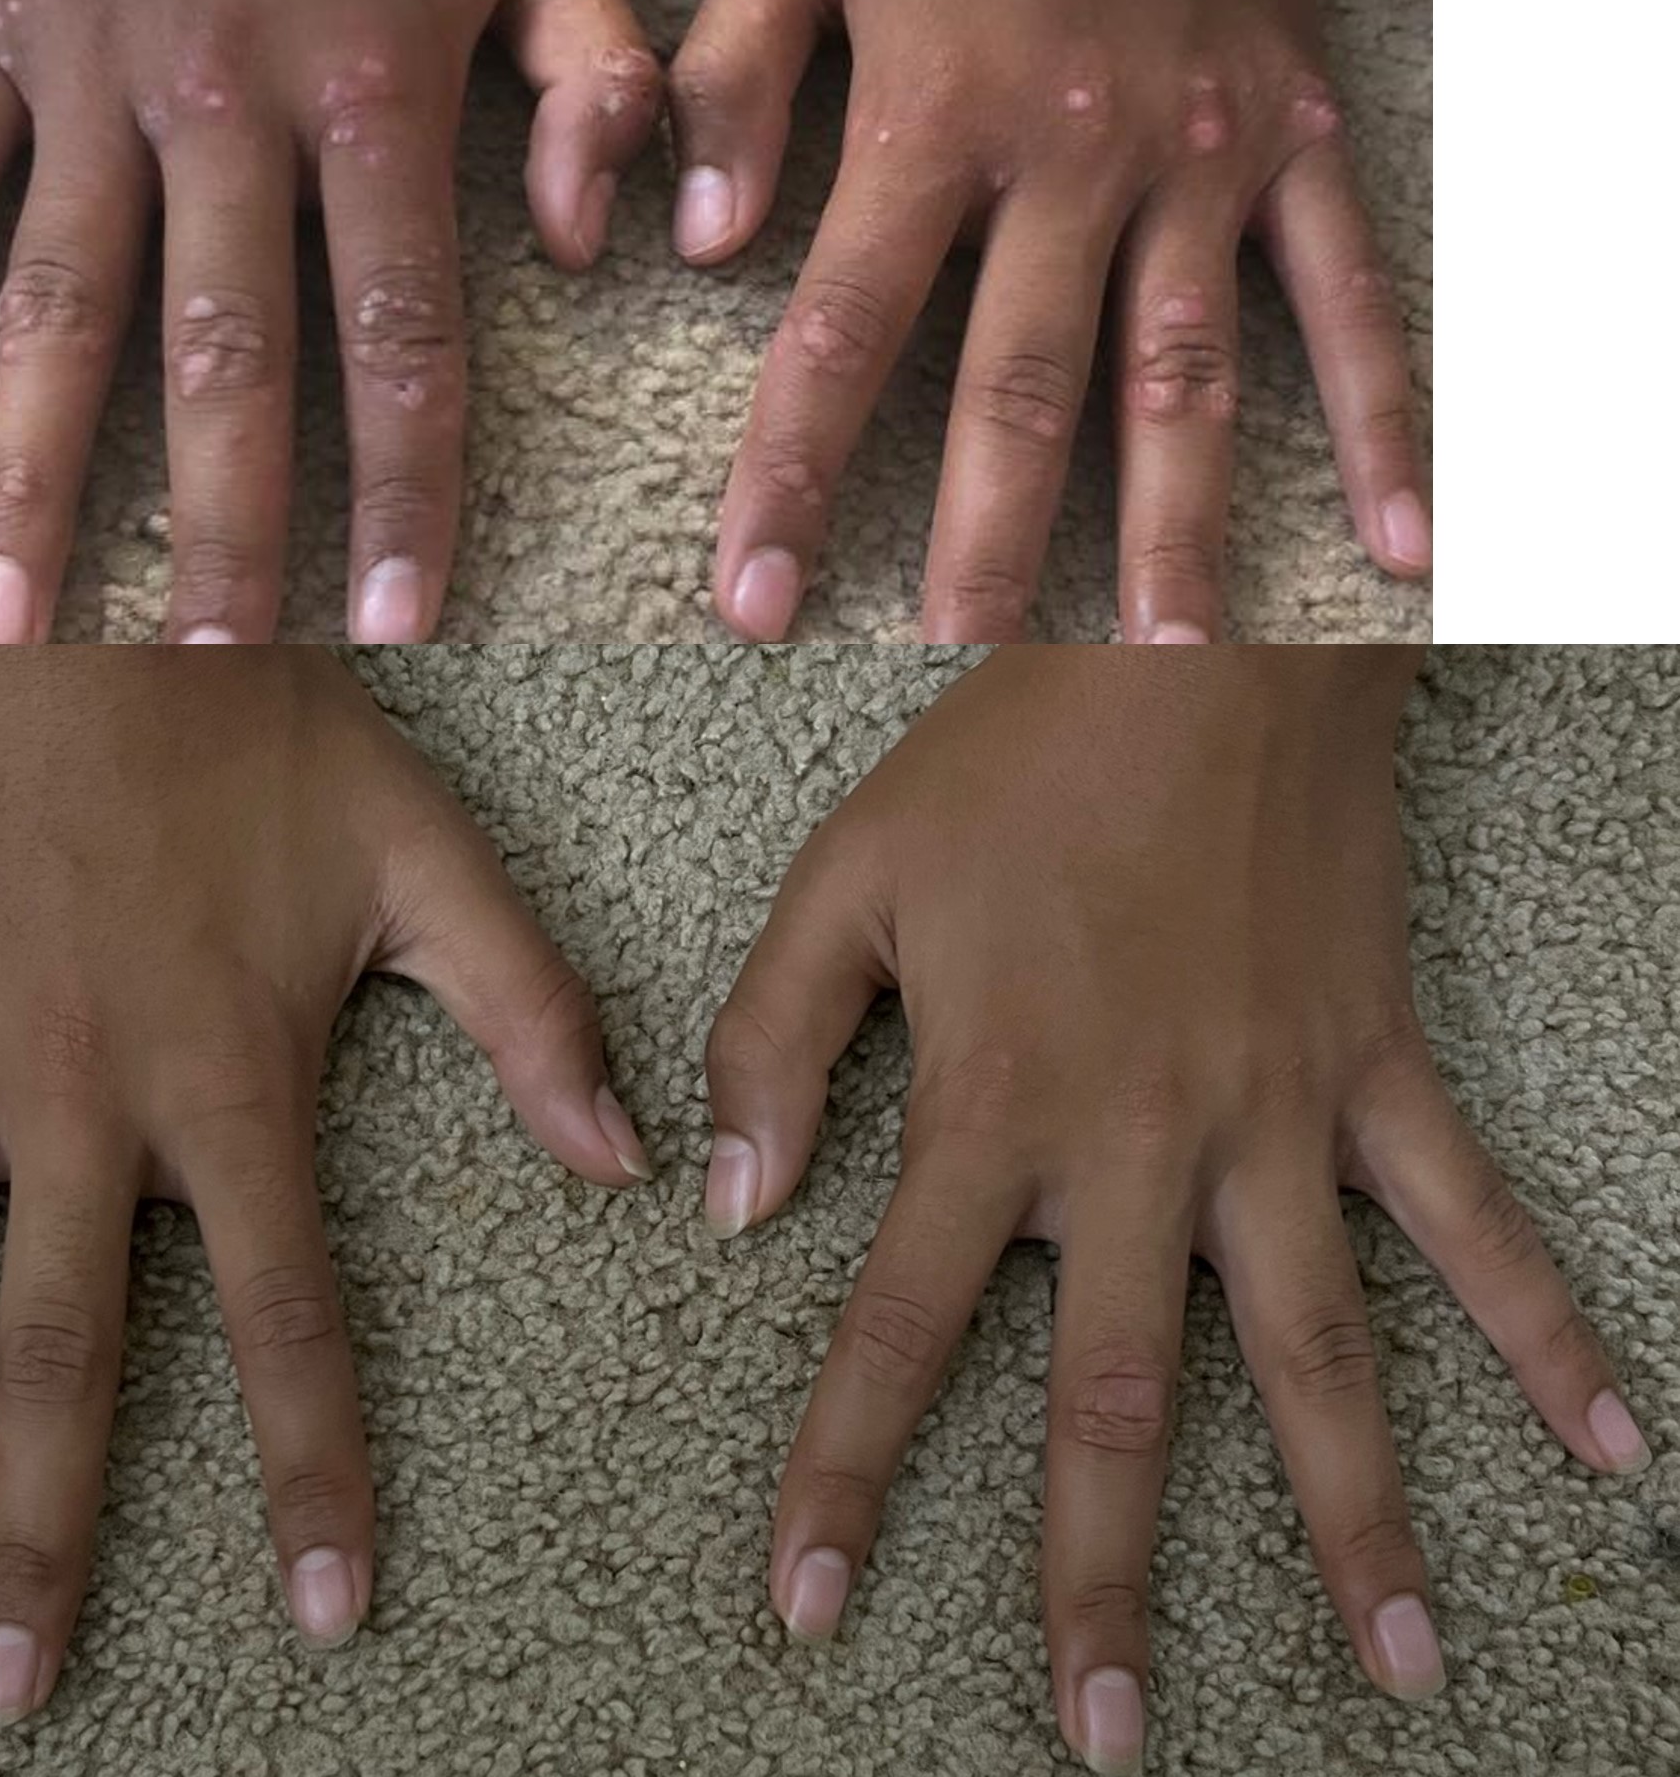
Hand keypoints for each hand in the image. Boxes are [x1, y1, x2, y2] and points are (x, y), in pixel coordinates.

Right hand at [0, 0, 659, 644]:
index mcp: (372, 85)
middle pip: (217, 348)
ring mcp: (89, 74)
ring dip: (27, 472)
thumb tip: (583, 244)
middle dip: (214, 520)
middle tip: (198, 667)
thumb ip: (603, 85)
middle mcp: (221, 95)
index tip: (396, 622)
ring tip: (3, 624)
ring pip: (56, 302)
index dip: (403, 484)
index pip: (399, 328)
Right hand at [0, 649, 648, 1724]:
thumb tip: (625, 1158)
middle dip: (34, 1531)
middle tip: (3, 1697)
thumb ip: (529, 1009)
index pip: (283, 1314)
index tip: (319, 1612)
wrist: (107, 594)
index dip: (311, 1465)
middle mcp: (78, 1099)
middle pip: (53, 1353)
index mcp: (226, 1081)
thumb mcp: (428, 856)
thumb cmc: (269, 724)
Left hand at [672, 0, 1428, 643]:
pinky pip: (1350, 298)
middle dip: (985, 538)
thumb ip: (724, 81)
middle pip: (1024, 383)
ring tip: (1162, 659)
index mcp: (937, 113)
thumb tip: (689, 244)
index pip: (846, 326)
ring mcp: (1203, 161)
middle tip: (955, 663)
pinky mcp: (1300, 150)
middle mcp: (1077, 154)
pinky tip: (1399, 543)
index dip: (793, 474)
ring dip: (1174, 523)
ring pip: (1186, 371)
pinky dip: (1383, 421)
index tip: (755, 601)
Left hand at [702, 650, 1644, 1772]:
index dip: (848, 1471)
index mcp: (994, 1103)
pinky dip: (1544, 1328)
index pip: (898, 1326)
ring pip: (1317, 1355)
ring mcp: (1279, 1118)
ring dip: (1358, 1521)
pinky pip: (1471, 1218)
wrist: (1202, 649)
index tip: (808, 1604)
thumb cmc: (1011, 754)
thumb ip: (773, 1038)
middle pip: (1119, 1398)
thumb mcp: (849, 874)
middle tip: (1108, 1737)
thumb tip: (728, 1202)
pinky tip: (1619, 1447)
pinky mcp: (1376, 1069)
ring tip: (1408, 1676)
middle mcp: (1140, 1145)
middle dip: (1103, 1577)